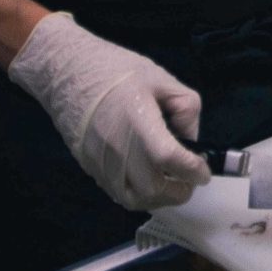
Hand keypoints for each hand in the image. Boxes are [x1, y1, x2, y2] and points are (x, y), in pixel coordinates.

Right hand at [7, 13, 210, 210]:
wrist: (68, 72)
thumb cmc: (117, 71)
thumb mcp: (161, 79)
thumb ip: (185, 110)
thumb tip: (192, 141)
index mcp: (138, 118)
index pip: (167, 156)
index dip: (191, 170)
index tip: (204, 171)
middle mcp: (116, 145)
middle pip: (152, 187)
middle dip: (180, 189)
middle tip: (190, 179)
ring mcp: (100, 160)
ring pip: (135, 200)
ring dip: (160, 198)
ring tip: (172, 184)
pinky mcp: (90, 167)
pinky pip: (118, 194)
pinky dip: (139, 196)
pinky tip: (149, 182)